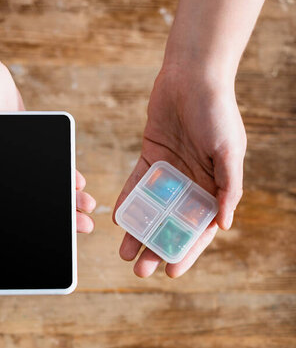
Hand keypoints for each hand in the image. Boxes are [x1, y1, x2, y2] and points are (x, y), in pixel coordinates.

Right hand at [0, 59, 94, 230]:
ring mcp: (14, 160)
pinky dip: (65, 173)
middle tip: (82, 227)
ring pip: (43, 187)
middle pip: (29, 204)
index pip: (2, 216)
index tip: (49, 243)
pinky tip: (79, 182)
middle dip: (57, 217)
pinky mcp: (28, 144)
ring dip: (65, 197)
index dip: (23, 231)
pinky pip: (49, 164)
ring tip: (87, 206)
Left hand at [113, 67, 246, 277]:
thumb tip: (223, 224)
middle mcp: (191, 184)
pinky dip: (129, 204)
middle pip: (171, 226)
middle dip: (156, 249)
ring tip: (125, 255)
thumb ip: (228, 188)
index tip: (171, 272)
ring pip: (152, 211)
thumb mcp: (229, 151)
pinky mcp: (150, 158)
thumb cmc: (217, 111)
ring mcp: (170, 173)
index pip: (198, 229)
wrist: (192, 75)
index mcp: (213, 187)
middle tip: (141, 270)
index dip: (186, 252)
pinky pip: (137, 186)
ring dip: (139, 233)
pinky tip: (118, 221)